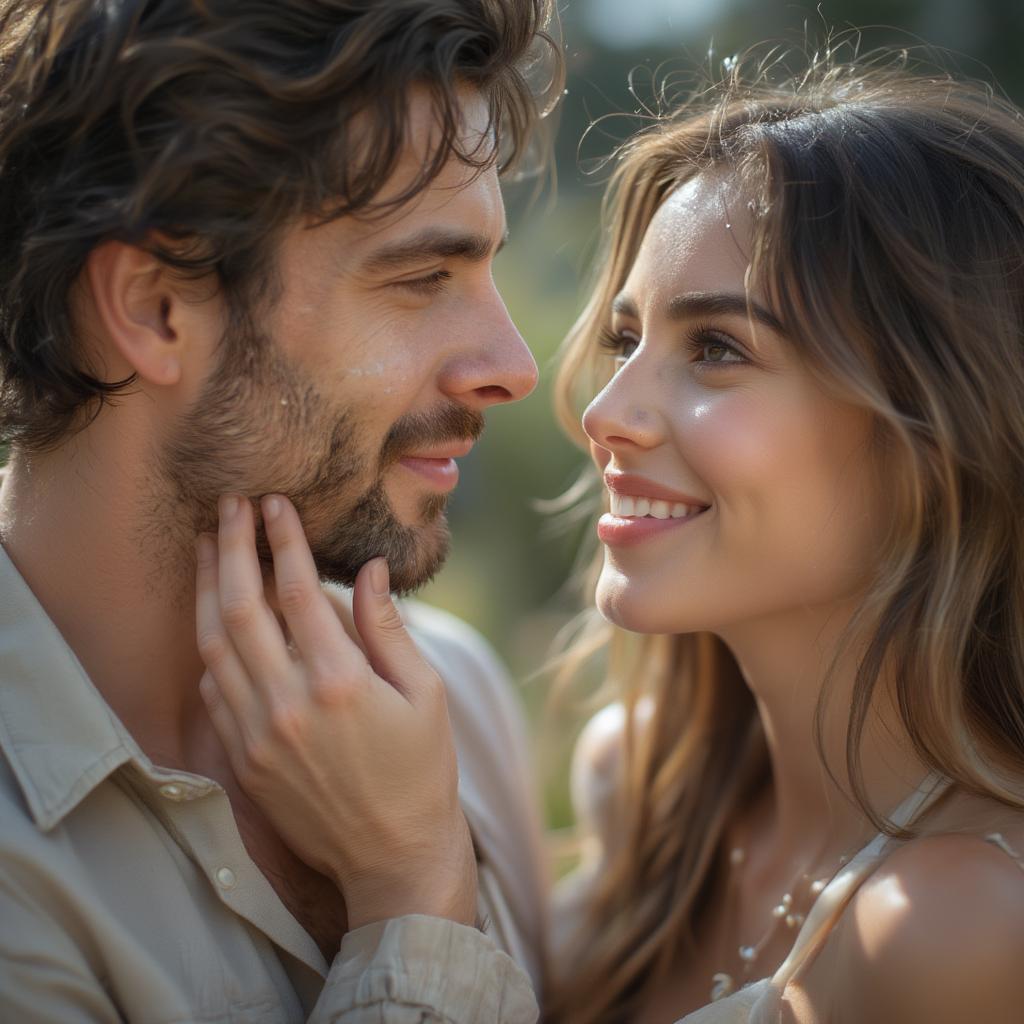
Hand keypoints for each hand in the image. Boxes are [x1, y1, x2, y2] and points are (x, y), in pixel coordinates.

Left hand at [194, 493, 476, 930]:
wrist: (392, 857)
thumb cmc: (422, 771)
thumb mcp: (425, 693)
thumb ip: (388, 628)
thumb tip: (368, 571)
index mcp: (339, 682)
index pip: (297, 592)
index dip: (282, 542)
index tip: (274, 504)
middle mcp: (288, 704)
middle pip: (241, 608)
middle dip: (231, 548)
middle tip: (228, 506)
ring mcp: (258, 735)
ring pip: (214, 646)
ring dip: (206, 590)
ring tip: (207, 547)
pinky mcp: (243, 760)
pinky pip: (214, 690)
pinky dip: (212, 647)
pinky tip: (216, 619)